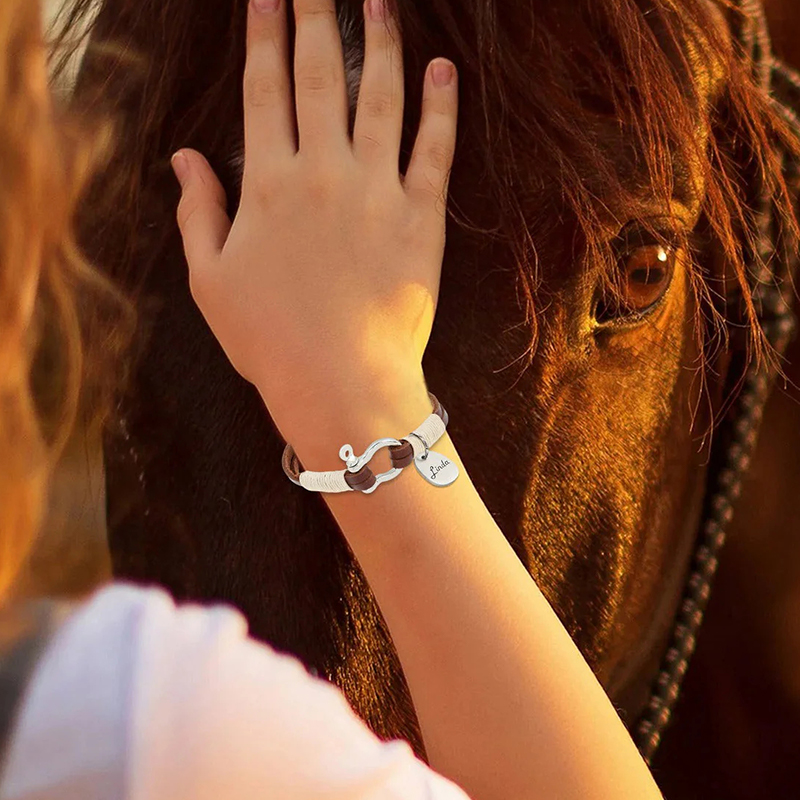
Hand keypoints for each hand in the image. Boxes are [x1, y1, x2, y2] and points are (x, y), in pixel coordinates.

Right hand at [171, 0, 457, 420]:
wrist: (340, 382)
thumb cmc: (270, 339)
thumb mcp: (211, 280)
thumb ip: (199, 212)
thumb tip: (185, 159)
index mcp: (269, 184)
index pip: (265, 91)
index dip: (265, 38)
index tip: (266, 0)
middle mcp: (323, 173)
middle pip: (320, 77)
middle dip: (316, 19)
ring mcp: (377, 191)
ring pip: (381, 98)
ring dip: (382, 43)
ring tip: (379, 1)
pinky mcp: (421, 218)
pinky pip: (434, 150)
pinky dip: (440, 106)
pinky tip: (442, 70)